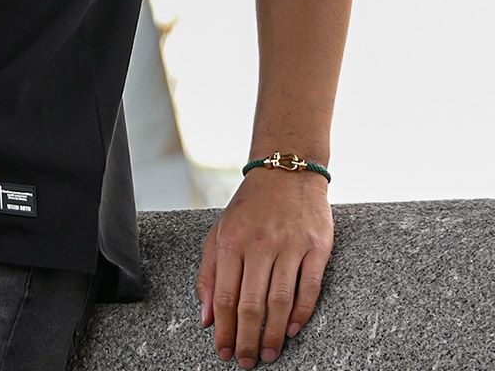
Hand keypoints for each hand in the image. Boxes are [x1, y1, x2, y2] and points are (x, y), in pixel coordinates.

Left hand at [195, 168, 333, 366]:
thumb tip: (206, 318)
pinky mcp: (316, 246)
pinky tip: (291, 330)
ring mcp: (290, 244)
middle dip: (246, 339)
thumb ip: (209, 273)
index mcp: (232, 240)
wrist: (287, 171)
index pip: (225, 295)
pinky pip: (309, 287)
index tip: (224, 352)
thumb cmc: (250, 207)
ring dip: (272, 334)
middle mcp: (260, 243)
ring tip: (267, 353)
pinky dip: (300, 313)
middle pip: (252, 304)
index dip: (224, 329)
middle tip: (246, 362)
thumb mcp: (220, 231)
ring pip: (280, 300)